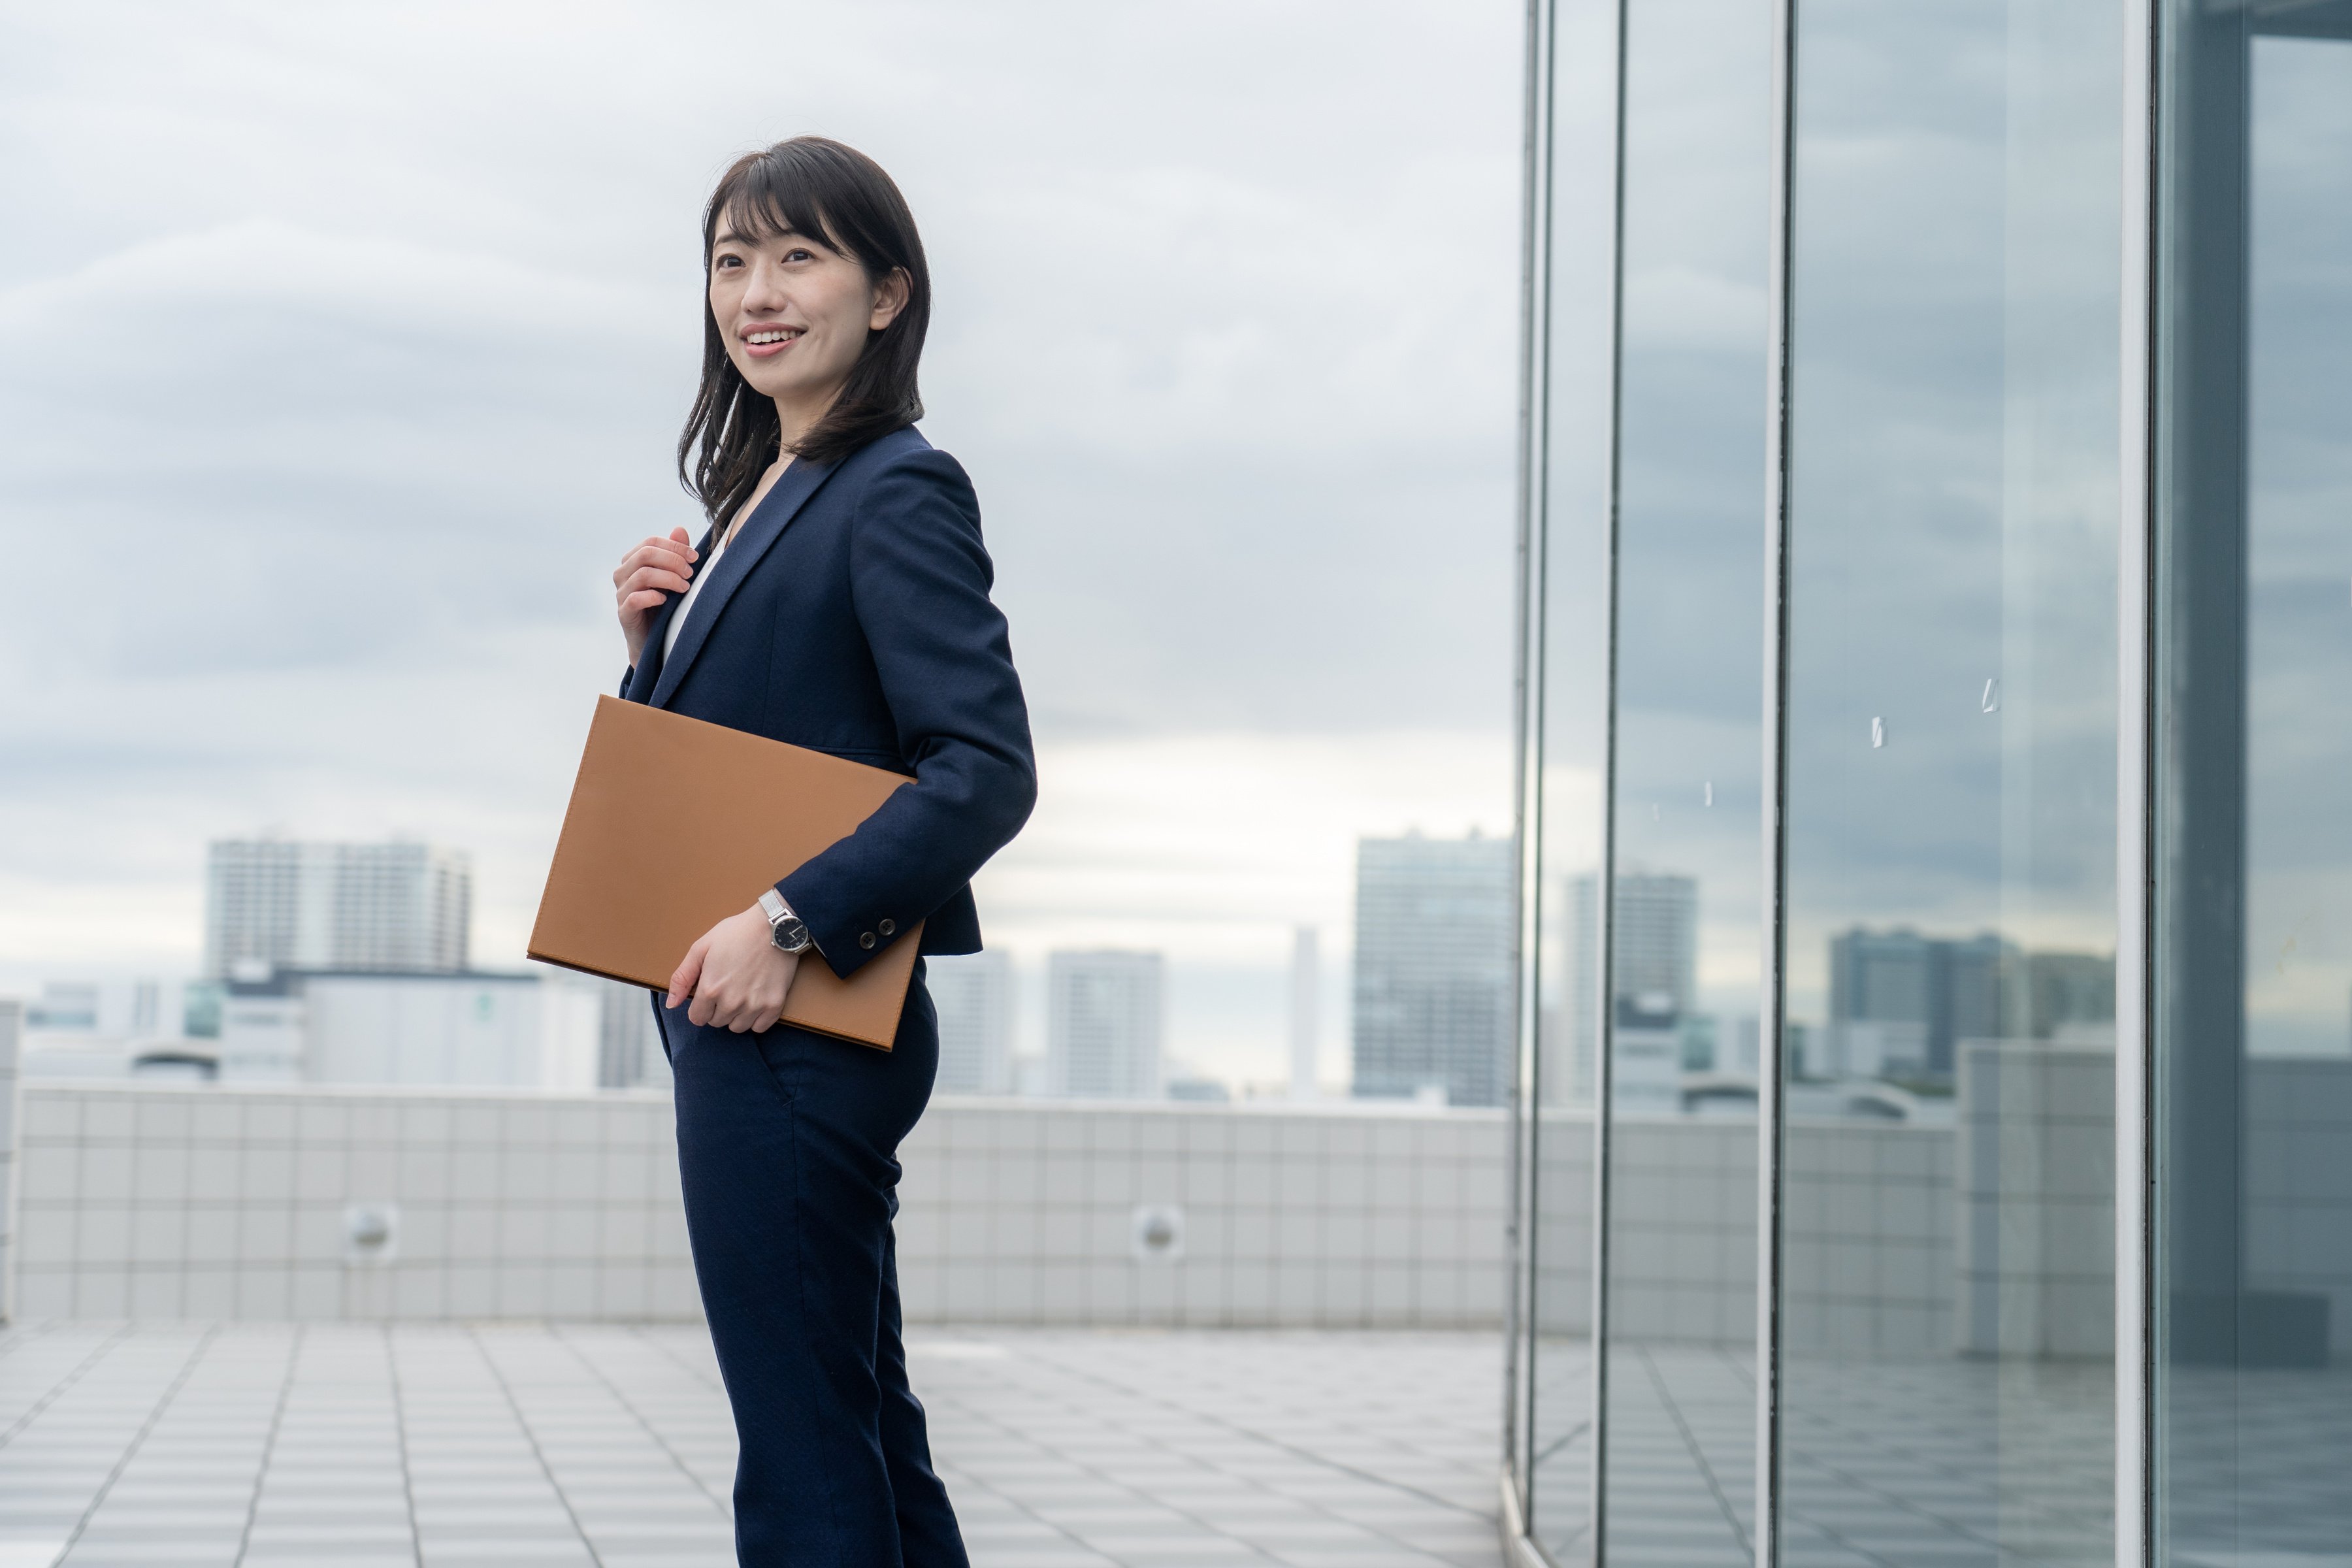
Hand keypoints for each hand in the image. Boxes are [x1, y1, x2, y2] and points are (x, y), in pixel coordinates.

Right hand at [614, 527, 699, 666]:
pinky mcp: (624, 613)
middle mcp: (623, 574)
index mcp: (633, 561)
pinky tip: (666, 600)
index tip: (695, 557)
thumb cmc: (664, 604)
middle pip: (645, 554)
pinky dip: (653, 597)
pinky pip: (634, 599)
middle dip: (673, 560)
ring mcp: (621, 593)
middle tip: (690, 573)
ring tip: (684, 587)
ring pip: (642, 574)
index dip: (674, 546)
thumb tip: (680, 529)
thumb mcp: (673, 577)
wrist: (655, 640)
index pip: (650, 542)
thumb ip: (675, 554)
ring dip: (669, 578)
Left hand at [668, 904, 799, 1032]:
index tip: (709, 994)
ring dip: (736, 1015)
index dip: (700, 1006)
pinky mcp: (774, 1005)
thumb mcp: (701, 948)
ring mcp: (754, 1006)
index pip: (697, 1018)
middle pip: (717, 1022)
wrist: (775, 926)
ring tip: (742, 994)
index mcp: (710, 989)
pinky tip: (756, 1001)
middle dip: (718, 1009)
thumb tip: (671, 1004)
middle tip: (727, 987)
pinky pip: (759, 1028)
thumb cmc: (737, 933)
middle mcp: (731, 1002)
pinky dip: (756, 1019)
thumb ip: (683, 977)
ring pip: (737, 1027)